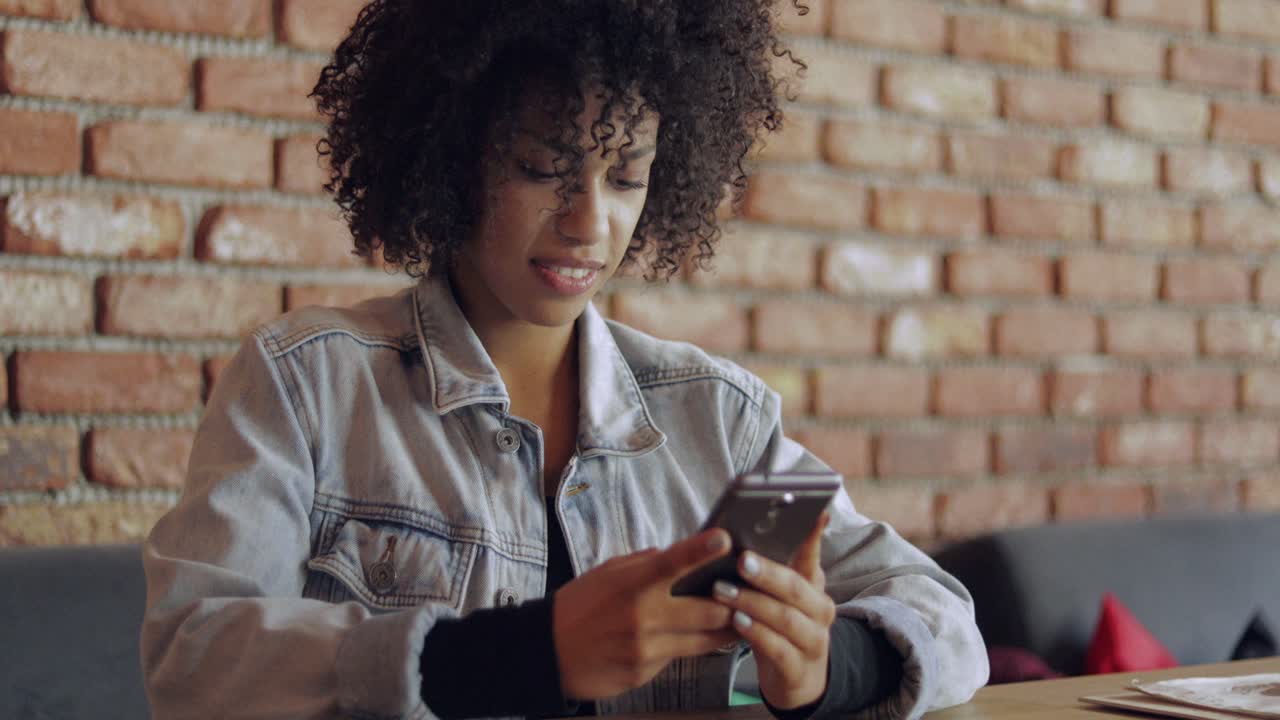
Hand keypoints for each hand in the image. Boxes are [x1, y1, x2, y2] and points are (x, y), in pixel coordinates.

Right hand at [552, 529, 739, 700]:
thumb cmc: (579, 606)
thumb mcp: (607, 574)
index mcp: (631, 584)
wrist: (547, 653)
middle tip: (754, 593)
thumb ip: (645, 564)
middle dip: (736, 603)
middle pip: (708, 610)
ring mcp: (645, 648)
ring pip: (705, 640)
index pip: (671, 562)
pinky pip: (680, 657)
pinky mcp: (645, 672)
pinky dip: (693, 646)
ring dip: (726, 629)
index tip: (725, 537)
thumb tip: (676, 553)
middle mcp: (642, 616)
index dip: (700, 549)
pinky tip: (698, 639)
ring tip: (743, 618)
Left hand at [712, 513, 834, 709]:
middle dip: (768, 573)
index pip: (812, 555)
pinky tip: (737, 622)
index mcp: (812, 585)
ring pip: (786, 618)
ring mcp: (813, 640)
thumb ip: (766, 570)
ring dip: (753, 603)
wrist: (797, 679)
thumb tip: (731, 536)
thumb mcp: (778, 597)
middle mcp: (819, 609)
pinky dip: (758, 634)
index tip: (814, 511)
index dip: (813, 534)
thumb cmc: (778, 627)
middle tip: (741, 560)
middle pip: (796, 587)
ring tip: (724, 591)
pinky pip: (778, 648)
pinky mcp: (799, 668)